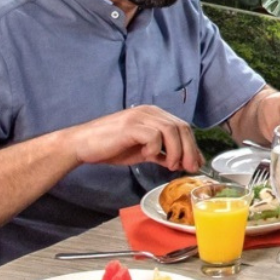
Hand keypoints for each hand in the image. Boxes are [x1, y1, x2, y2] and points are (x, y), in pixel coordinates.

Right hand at [68, 105, 201, 172]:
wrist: (83, 145)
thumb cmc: (112, 147)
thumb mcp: (143, 151)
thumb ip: (162, 153)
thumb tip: (183, 162)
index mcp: (155, 115)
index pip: (182, 127)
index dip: (193, 145)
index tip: (196, 163)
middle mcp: (150, 111)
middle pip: (181, 127)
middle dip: (190, 150)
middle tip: (189, 167)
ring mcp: (140, 116)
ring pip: (171, 129)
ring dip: (176, 151)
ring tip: (171, 165)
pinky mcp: (131, 125)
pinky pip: (154, 135)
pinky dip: (156, 148)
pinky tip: (148, 156)